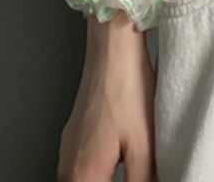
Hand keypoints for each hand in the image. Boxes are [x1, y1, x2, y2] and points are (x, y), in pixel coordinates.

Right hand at [57, 31, 156, 181]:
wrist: (112, 46)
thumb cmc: (126, 87)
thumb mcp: (144, 148)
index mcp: (84, 173)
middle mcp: (69, 162)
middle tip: (134, 177)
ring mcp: (69, 145)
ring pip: (78, 181)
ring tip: (125, 173)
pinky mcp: (75, 132)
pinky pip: (78, 167)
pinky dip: (93, 176)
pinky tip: (113, 169)